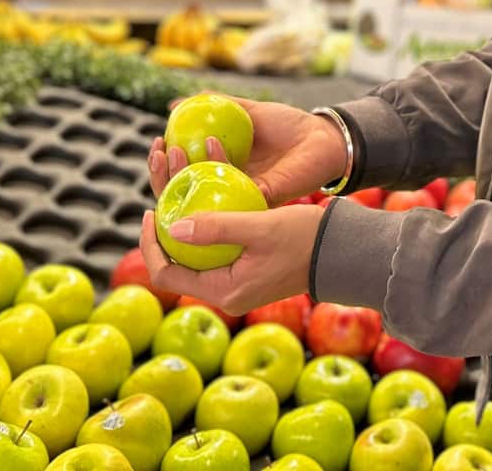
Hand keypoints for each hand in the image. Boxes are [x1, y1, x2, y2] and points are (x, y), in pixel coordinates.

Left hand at [139, 204, 324, 315]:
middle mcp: (226, 293)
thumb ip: (216, 228)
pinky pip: (212, 253)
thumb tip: (171, 228)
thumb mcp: (259, 227)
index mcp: (224, 291)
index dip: (150, 245)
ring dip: (181, 229)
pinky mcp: (246, 271)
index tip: (150, 212)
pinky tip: (204, 204)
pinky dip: (203, 231)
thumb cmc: (305, 239)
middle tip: (160, 197)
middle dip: (163, 233)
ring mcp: (236, 284)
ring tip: (177, 196)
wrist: (341, 252)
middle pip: (176, 267)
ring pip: (194, 258)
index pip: (166, 275)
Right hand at [148, 96, 345, 206]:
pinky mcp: (260, 199)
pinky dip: (218, 165)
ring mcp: (241, 196)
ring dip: (181, 175)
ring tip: (174, 150)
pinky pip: (232, 189)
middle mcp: (226, 188)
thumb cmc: (287, 125)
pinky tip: (211, 143)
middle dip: (163, 175)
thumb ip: (214, 107)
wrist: (321, 137)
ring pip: (202, 198)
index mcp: (220, 171)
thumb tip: (174, 105)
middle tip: (158, 150)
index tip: (156, 141)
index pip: (182, 177)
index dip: (164, 165)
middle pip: (184, 193)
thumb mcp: (247, 110)